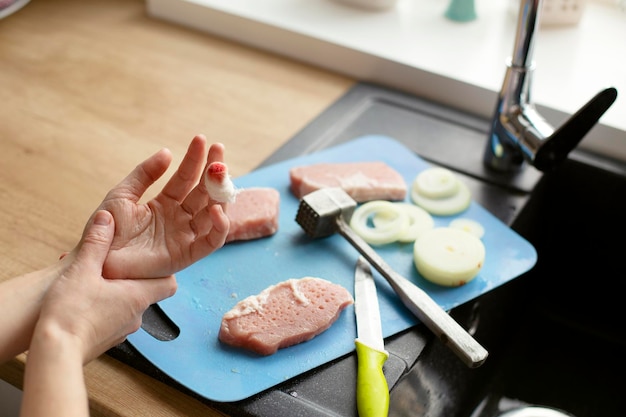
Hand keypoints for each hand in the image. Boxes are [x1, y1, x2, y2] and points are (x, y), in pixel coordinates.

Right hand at [38, 210, 176, 362]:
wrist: (53, 354)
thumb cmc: (70, 315)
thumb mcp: (82, 270)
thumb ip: (97, 243)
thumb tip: (106, 218)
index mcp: (139, 297)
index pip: (169, 283)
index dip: (163, 270)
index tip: (149, 260)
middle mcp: (136, 317)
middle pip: (146, 293)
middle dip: (131, 278)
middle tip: (113, 266)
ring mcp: (121, 332)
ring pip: (126, 306)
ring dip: (114, 294)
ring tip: (93, 282)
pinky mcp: (104, 341)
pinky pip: (110, 320)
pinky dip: (103, 309)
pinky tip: (82, 302)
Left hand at [91, 134, 229, 278]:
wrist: (96, 259)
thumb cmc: (105, 230)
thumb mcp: (122, 195)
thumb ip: (144, 174)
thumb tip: (167, 152)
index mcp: (165, 203)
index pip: (186, 178)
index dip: (194, 158)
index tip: (201, 139)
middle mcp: (180, 218)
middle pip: (203, 192)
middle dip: (213, 171)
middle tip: (219, 149)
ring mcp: (185, 236)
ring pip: (212, 212)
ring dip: (219, 193)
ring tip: (219, 173)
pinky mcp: (187, 255)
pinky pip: (211, 242)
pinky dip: (220, 227)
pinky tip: (217, 209)